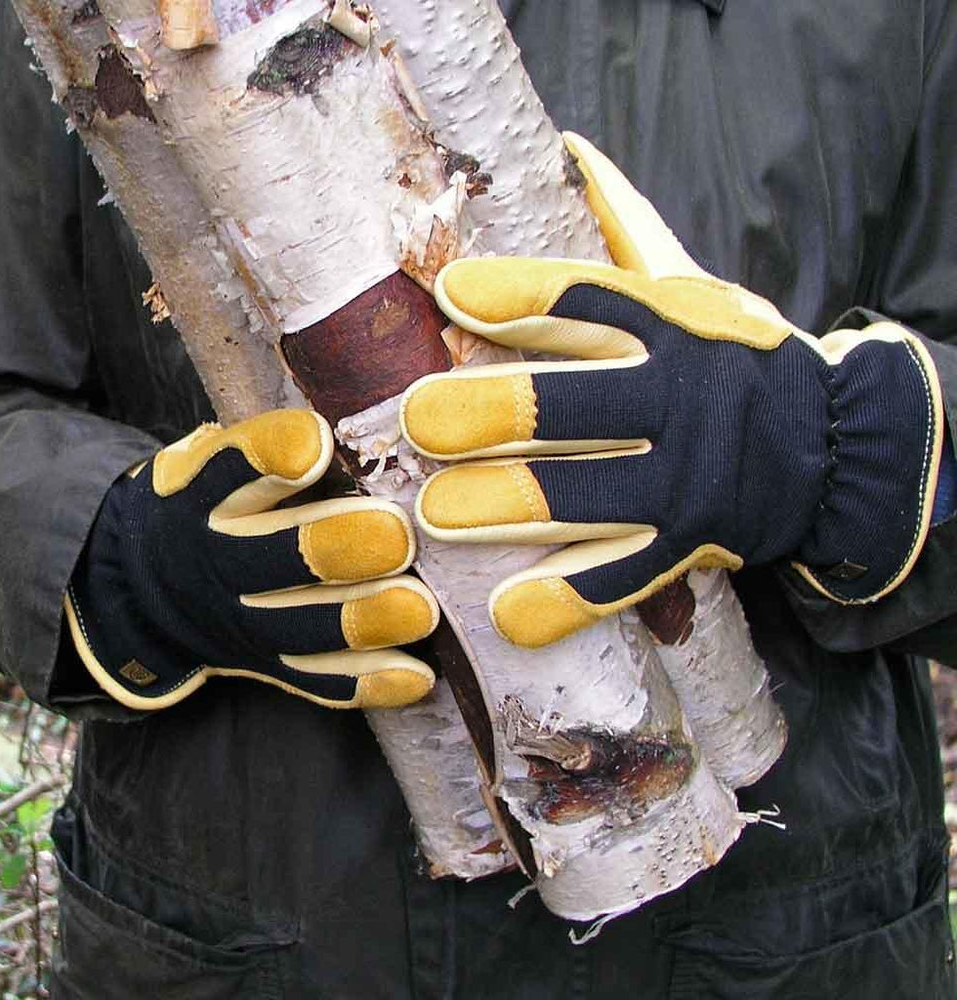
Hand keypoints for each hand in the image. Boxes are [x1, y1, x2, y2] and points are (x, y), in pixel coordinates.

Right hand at [65, 410, 437, 708]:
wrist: (150, 587)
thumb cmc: (216, 501)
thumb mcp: (217, 459)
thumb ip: (275, 444)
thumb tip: (374, 417)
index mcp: (203, 492)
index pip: (231, 467)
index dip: (271, 456)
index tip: (316, 443)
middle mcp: (218, 558)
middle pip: (274, 557)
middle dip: (339, 545)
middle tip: (397, 533)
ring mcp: (243, 620)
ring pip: (303, 628)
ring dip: (365, 618)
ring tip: (421, 608)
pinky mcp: (268, 665)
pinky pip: (318, 681)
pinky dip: (368, 681)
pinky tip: (418, 677)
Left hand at [400, 133, 943, 648]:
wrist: (831, 443)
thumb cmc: (735, 354)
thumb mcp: (691, 282)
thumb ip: (625, 226)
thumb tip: (569, 148)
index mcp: (669, 324)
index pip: (582, 301)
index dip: (514, 297)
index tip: (451, 297)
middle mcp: (675, 400)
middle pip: (565, 406)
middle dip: (484, 415)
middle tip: (420, 422)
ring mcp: (681, 481)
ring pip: (578, 497)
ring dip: (499, 507)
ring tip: (434, 514)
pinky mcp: (687, 546)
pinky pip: (616, 578)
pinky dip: (562, 598)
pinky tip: (508, 611)